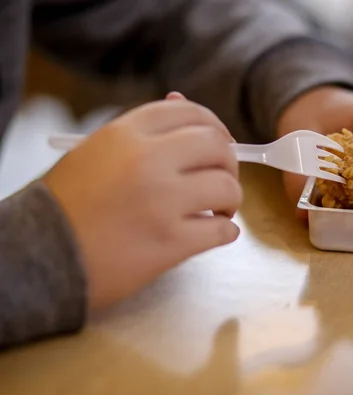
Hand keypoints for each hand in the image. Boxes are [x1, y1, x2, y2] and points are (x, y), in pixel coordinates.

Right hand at [43, 93, 241, 309]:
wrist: (41, 255)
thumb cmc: (68, 204)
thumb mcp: (94, 153)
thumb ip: (140, 132)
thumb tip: (181, 100)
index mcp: (126, 134)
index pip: (190, 113)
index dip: (215, 127)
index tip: (221, 144)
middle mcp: (147, 160)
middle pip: (217, 146)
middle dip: (229, 163)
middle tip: (222, 180)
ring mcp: (162, 201)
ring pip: (227, 187)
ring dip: (231, 199)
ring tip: (218, 210)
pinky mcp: (171, 242)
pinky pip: (221, 230)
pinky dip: (226, 231)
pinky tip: (216, 231)